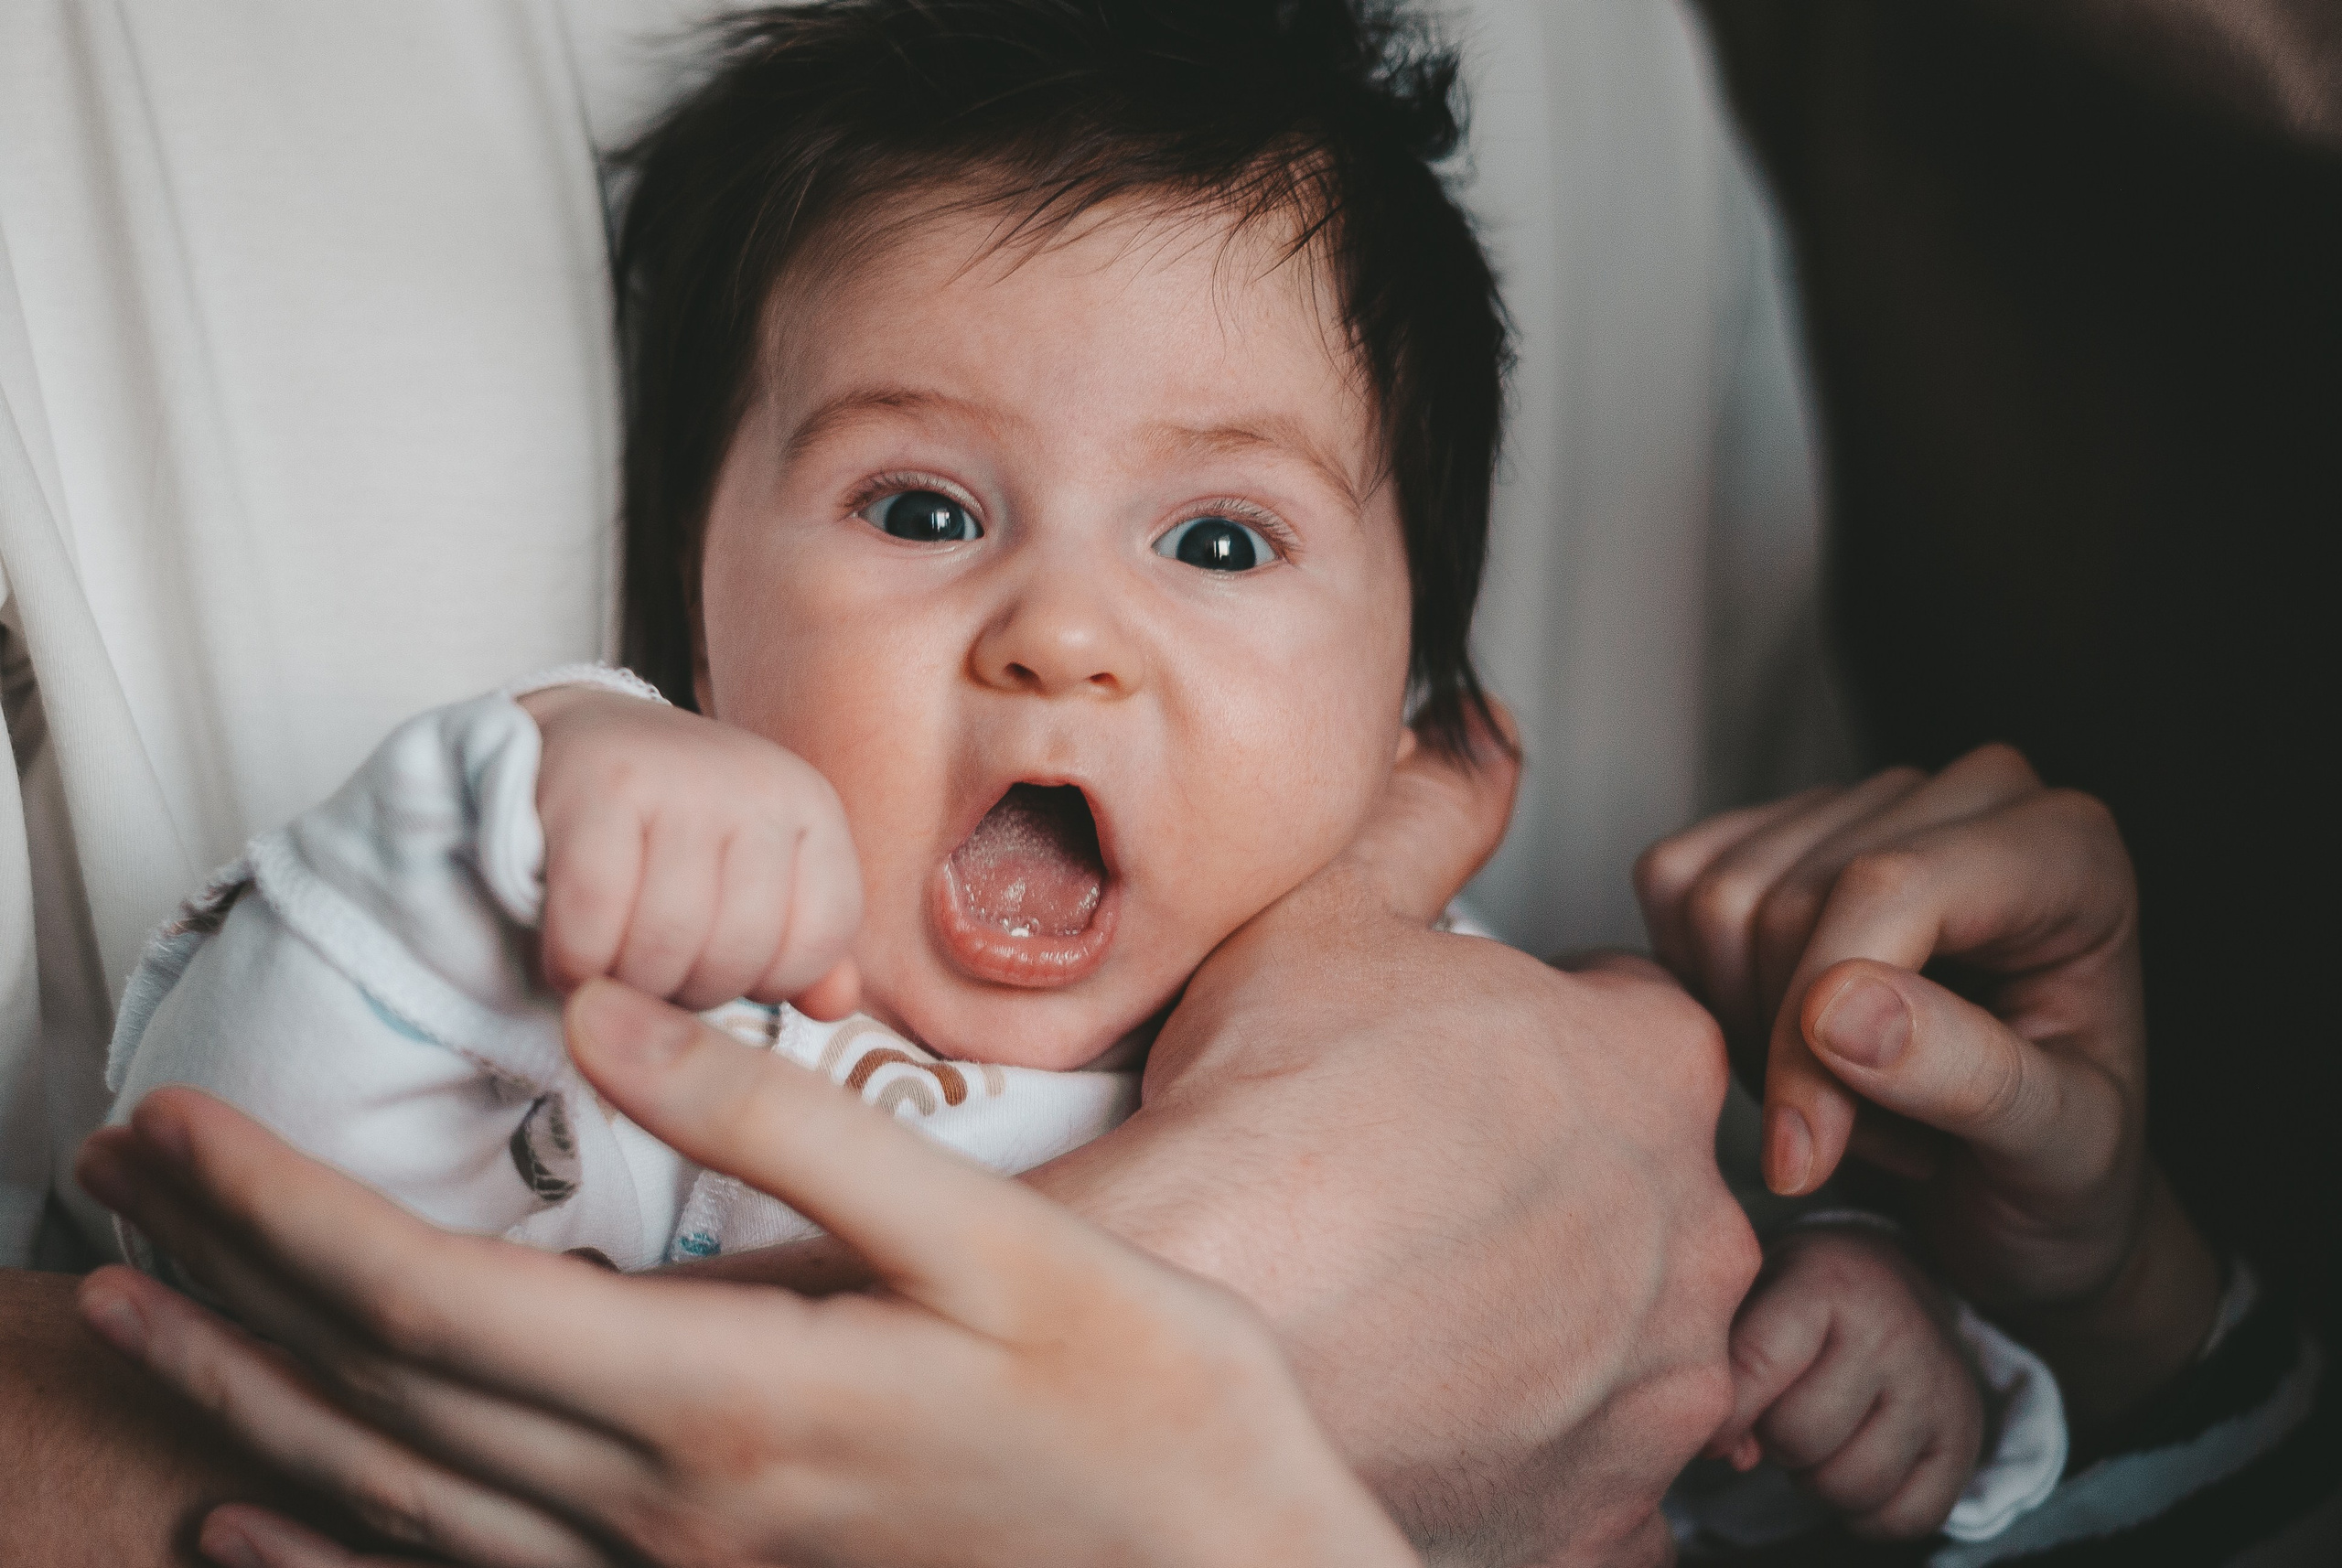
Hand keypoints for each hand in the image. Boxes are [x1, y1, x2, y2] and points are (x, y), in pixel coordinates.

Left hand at [75, 981, 1416, 1567]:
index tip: (172, 1128)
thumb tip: (606, 1015)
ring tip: (128, 1329)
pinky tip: (254, 1521)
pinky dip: (338, 1545)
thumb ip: (784, 1125)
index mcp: (723, 1398)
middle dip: (218, 1286)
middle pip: (376, 1393)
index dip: (275, 1209)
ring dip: (242, 1407)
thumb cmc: (1142, 1403)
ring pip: (395, 1499)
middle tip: (102, 1186)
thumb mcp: (992, 1235)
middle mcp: (661, 1511)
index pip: (426, 1295)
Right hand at [520, 687, 859, 1013]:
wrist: (574, 744)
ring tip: (610, 967)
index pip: (823, 936)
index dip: (768, 982)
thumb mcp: (749, 880)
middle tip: (650, 974)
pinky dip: (577, 961)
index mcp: (810, 807)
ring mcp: (681, 777)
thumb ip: (797, 946)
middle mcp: (758, 783)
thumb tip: (837, 1005)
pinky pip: (594, 915)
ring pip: (668, 940)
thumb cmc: (666, 835)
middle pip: (740, 950)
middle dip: (686, 991)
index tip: (718, 965)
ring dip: (627, 984)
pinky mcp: (600, 783)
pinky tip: (569, 960)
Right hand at [1009, 708, 1757, 1565]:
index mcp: (1643, 1071)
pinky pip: (1616, 1489)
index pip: (1648, 1032)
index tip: (1484, 1070)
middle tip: (1439, 1193)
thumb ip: (1432, 812)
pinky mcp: (1610, 1511)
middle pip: (1659, 1189)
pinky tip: (1463, 1428)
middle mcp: (1688, 1229)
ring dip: (1569, 1325)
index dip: (1555, 1038)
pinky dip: (1555, 1461)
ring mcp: (1659, 1380)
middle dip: (1572, 1187)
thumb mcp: (1338, 909)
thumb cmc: (1268, 1129)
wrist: (1211, 1318)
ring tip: (1432, 1310)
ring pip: (1644, 1337)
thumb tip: (1479, 741)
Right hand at [1636, 744, 2219, 1426]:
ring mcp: (1865, 802)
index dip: (1814, 1026)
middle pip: (1785, 898)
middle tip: (1866, 1137)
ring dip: (1749, 1030)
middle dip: (1790, 1050)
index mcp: (2064, 849)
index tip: (1803, 1157)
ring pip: (1713, 896)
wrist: (2026, 1181)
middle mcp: (1967, 797)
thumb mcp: (2061, 1153)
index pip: (1886, 887)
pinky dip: (1704, 991)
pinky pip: (1675, 884)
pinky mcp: (1781, 827)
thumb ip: (1968, 1078)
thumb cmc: (2066, 1167)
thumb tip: (1838, 1011)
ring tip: (1845, 1101)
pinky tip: (1788, 1049)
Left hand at [1704, 1226, 1983, 1539]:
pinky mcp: (1965, 1438)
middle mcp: (1892, 1333)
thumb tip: (1733, 1455)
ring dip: (1815, 1479)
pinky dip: (1865, 1514)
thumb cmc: (1803, 1296)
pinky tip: (1851, 1468)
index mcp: (1828, 1283)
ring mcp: (1937, 1388)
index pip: (1757, 1365)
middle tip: (1780, 1416)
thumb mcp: (1755, 1293)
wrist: (1893, 1281)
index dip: (1721, 1417)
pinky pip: (1904, 1519)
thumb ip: (1727, 1364)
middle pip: (1799, 1437)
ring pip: (1849, 1486)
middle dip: (1773, 1440)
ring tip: (1816, 1440)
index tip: (1712, 1434)